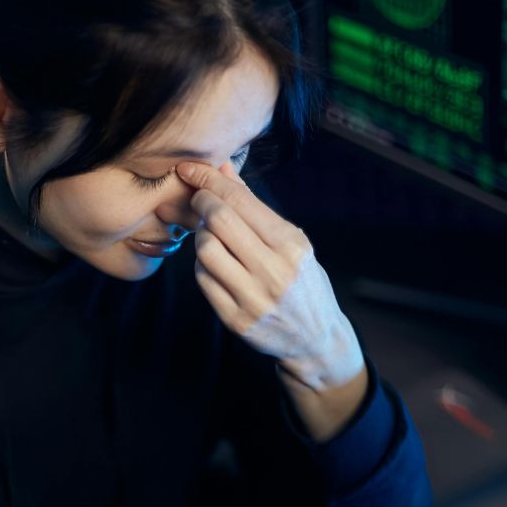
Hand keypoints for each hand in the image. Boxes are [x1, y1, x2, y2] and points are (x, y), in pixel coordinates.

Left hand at [175, 160, 364, 392]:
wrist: (315, 338)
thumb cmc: (301, 280)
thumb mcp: (290, 240)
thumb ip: (253, 205)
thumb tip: (222, 169)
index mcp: (291, 244)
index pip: (240, 200)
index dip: (208, 180)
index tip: (190, 169)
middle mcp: (274, 270)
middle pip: (219, 220)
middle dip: (201, 202)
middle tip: (198, 199)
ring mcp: (253, 297)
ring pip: (206, 249)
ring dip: (201, 236)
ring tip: (212, 236)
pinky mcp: (235, 319)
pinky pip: (203, 280)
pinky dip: (202, 265)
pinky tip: (214, 263)